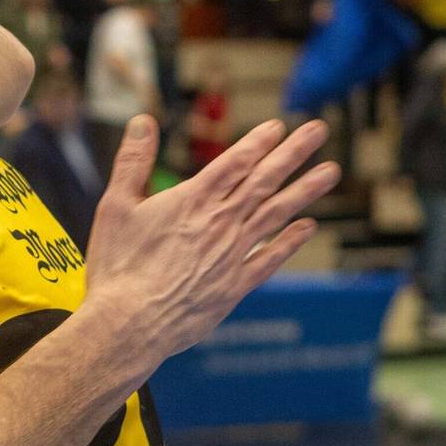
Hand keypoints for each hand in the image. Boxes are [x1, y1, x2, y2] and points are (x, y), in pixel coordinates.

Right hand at [81, 115, 338, 366]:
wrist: (128, 324)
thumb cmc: (117, 266)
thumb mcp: (115, 205)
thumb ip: (132, 161)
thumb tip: (143, 122)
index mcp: (191, 201)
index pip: (233, 162)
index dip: (258, 142)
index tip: (279, 126)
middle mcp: (219, 223)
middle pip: (263, 180)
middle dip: (292, 153)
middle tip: (318, 130)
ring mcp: (231, 255)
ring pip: (276, 215)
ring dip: (304, 191)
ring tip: (331, 171)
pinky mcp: (234, 286)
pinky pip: (270, 259)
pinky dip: (290, 241)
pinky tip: (308, 226)